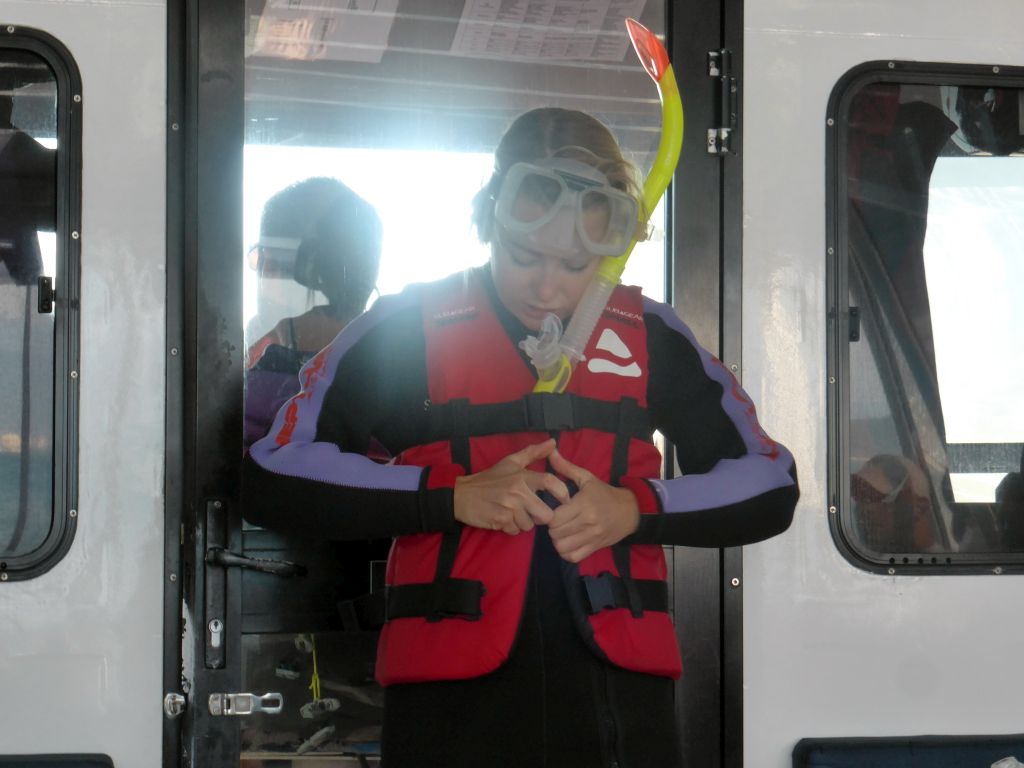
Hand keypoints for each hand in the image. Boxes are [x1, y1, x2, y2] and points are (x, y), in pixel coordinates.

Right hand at [453, 439, 569, 534]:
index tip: (564, 500)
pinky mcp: (500, 520)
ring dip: (523, 523)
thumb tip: (553, 441)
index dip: (562, 493)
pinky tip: (503, 519)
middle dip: (541, 517)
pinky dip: (511, 528)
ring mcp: (508, 507)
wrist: (461, 495)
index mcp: (522, 476)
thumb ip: (533, 453)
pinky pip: (516, 531)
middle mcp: (517, 491)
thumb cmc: (489, 479)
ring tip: (513, 513)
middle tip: (532, 512)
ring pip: (530, 526)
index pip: (550, 482)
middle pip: (545, 514)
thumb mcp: (510, 462)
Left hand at [548, 449, 639, 562]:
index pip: (554, 517)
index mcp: (583, 504)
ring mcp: (592, 537)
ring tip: (561, 533)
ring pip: (562, 547)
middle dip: (551, 528)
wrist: (630, 510)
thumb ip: (566, 467)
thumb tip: (550, 451)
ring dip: (557, 541)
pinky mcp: (595, 548)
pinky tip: (568, 543)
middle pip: (555, 533)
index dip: (548, 516)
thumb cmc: (604, 493)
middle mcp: (587, 522)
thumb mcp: (587, 478)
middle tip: (555, 522)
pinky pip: (573, 557)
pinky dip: (566, 552)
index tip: (551, 511)